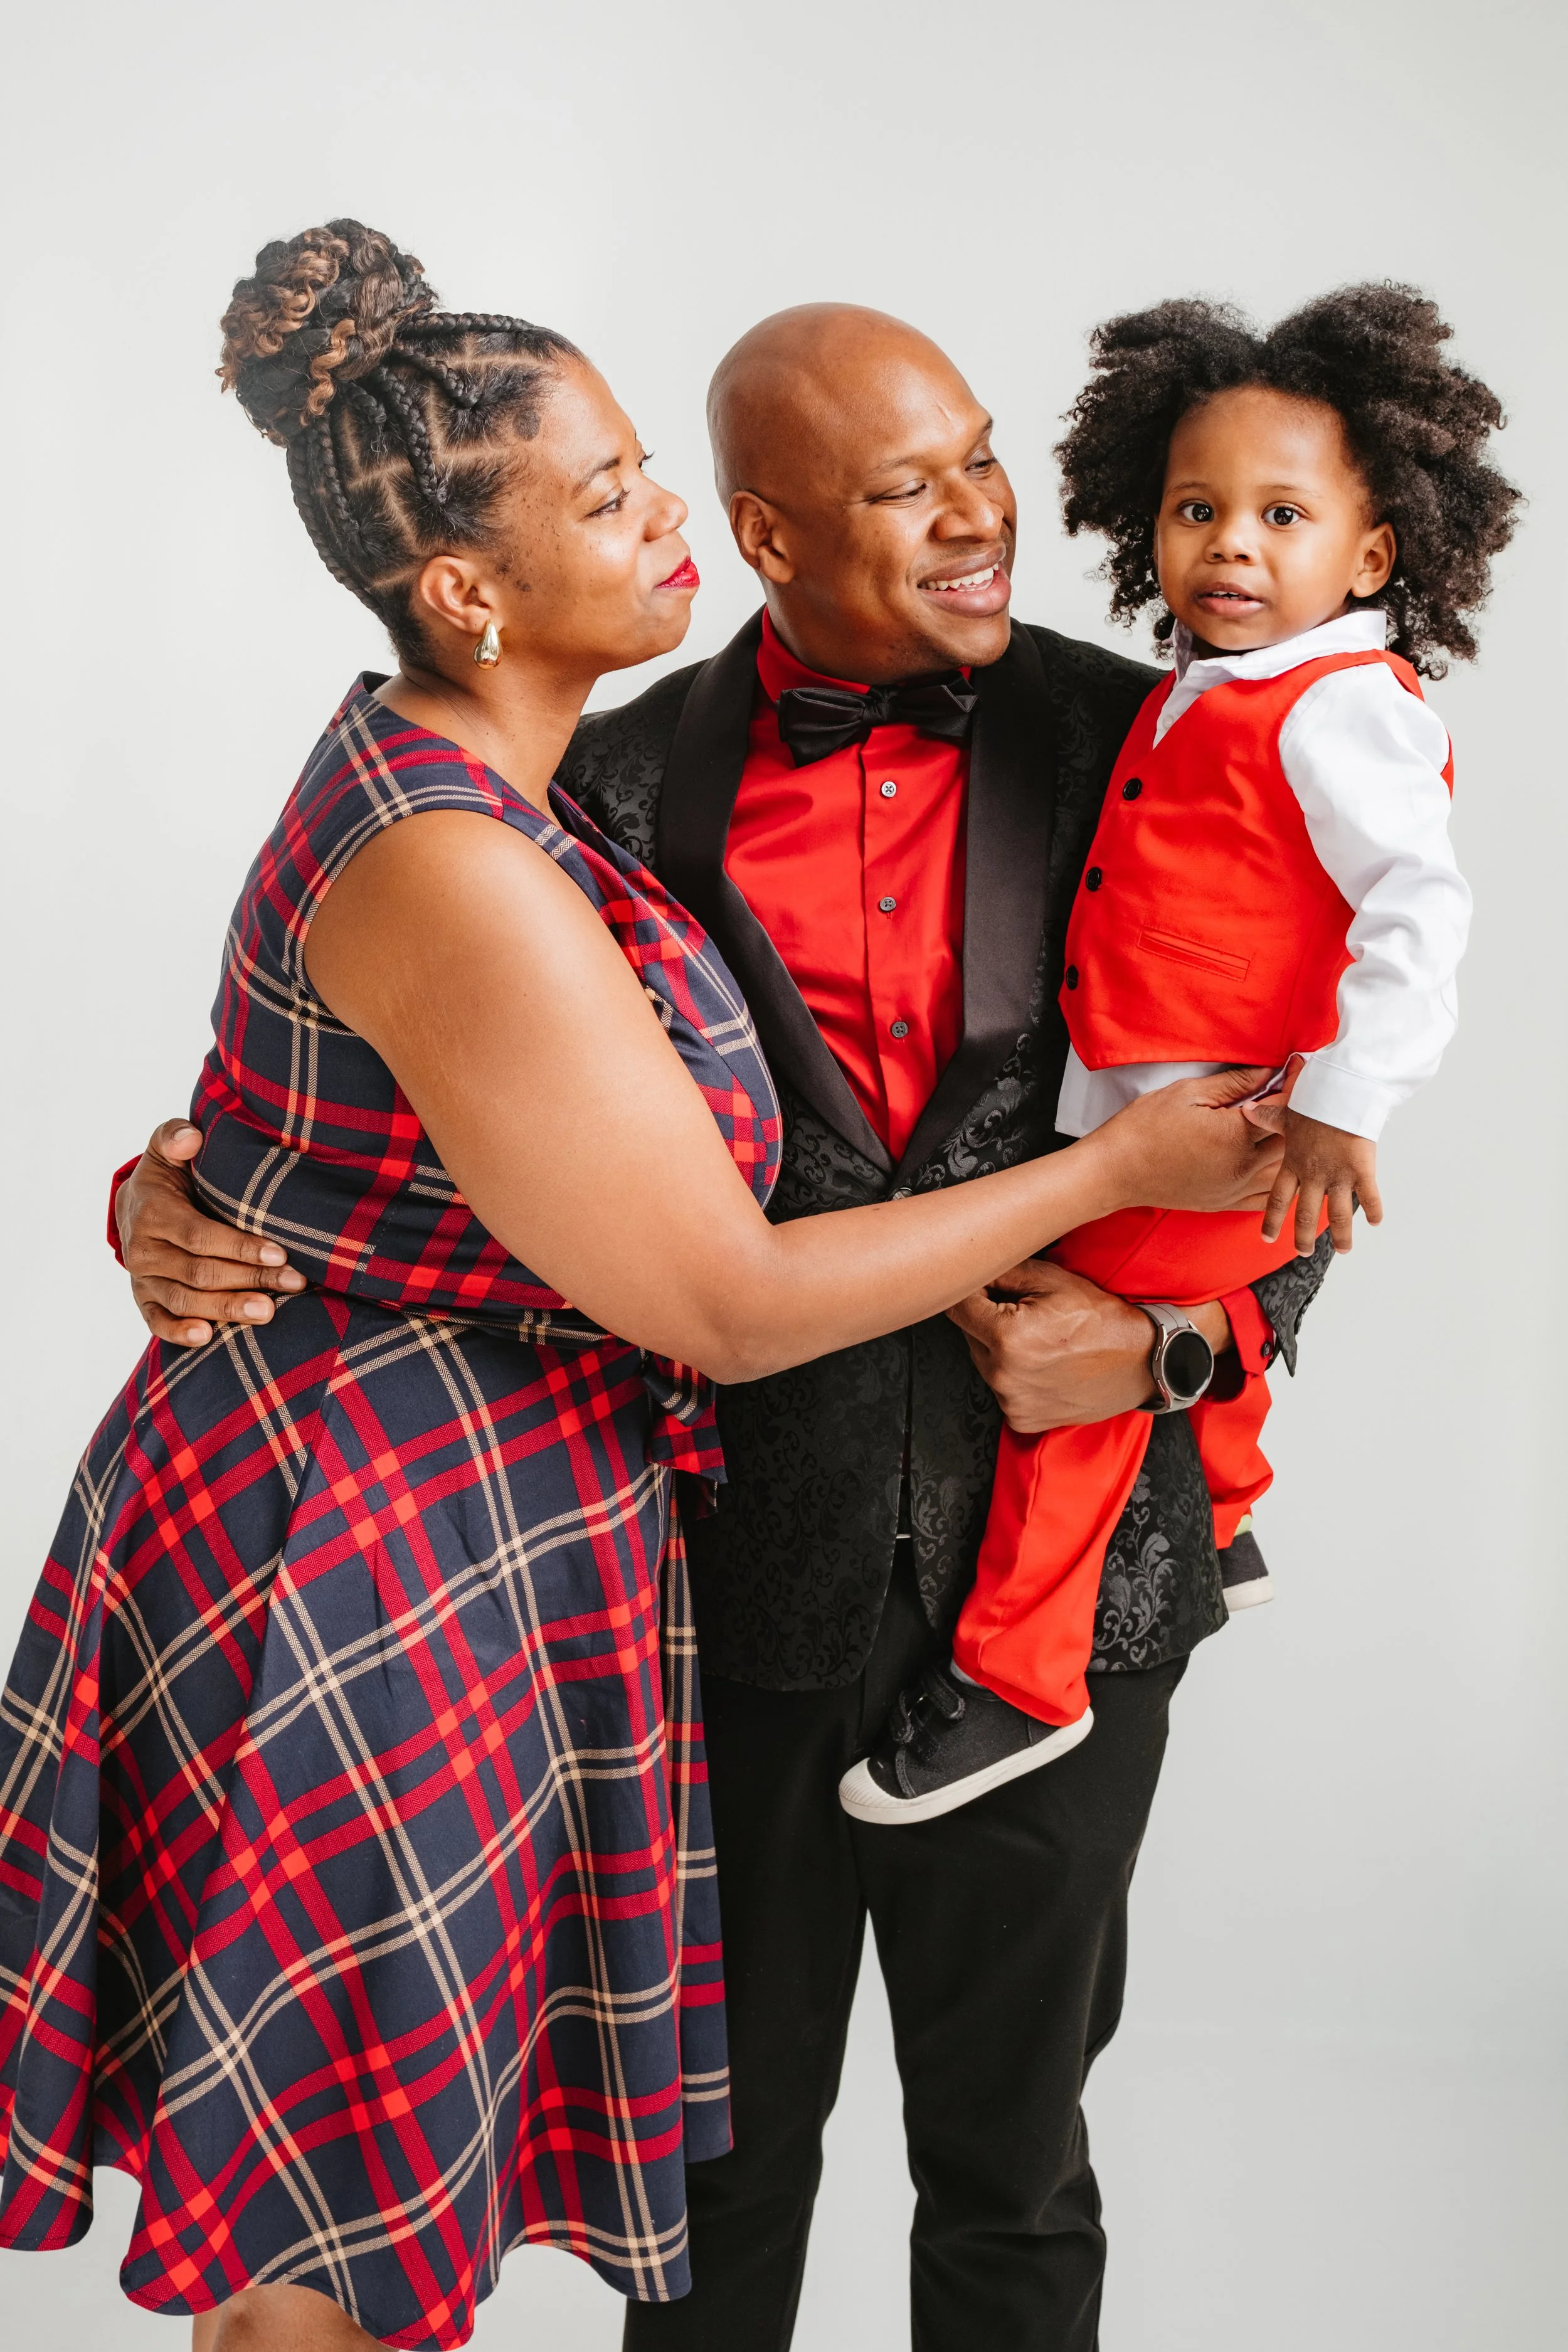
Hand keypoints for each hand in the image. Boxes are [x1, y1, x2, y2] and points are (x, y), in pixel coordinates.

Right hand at [116, 1120, 305, 1345]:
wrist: (134, 1204)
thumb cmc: (168, 1173)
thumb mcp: (166, 1147)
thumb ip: (175, 1136)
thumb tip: (191, 1138)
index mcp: (153, 1213)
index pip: (200, 1236)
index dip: (240, 1246)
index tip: (280, 1253)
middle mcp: (144, 1250)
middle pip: (201, 1272)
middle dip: (250, 1278)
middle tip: (293, 1283)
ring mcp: (143, 1279)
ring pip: (186, 1300)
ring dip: (227, 1309)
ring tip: (268, 1312)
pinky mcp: (144, 1300)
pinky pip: (158, 1322)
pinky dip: (180, 1333)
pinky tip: (208, 1337)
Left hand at [947, 1259, 1232, 1432]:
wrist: (1143, 1362)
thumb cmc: (1104, 1321)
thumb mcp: (1054, 1280)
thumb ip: (1004, 1272)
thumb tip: (974, 1267)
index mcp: (1007, 1337)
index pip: (958, 1308)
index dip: (970, 1292)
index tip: (981, 1287)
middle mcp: (1003, 1375)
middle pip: (971, 1336)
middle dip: (989, 1320)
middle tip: (1026, 1313)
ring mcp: (1012, 1401)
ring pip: (985, 1363)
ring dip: (1000, 1350)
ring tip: (1040, 1340)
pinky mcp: (1021, 1419)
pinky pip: (1003, 1390)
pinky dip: (1015, 1377)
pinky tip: (1043, 1365)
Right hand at [1096, 1065, 1285, 1216]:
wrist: (1115, 1172)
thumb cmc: (1143, 1128)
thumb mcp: (1187, 1094)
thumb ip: (1234, 1084)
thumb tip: (1267, 1072)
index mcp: (1235, 1135)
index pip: (1282, 1106)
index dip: (1296, 1083)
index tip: (1299, 1066)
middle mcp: (1243, 1167)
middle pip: (1292, 1139)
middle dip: (1299, 1112)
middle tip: (1299, 1091)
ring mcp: (1235, 1190)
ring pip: (1286, 1171)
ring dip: (1293, 1147)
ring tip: (1293, 1125)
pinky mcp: (1225, 1204)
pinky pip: (1267, 1197)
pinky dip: (1280, 1181)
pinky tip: (1281, 1166)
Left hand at [1261, 1108, 1381, 1255]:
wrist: (1340, 1093)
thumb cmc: (1313, 1101)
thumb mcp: (1286, 1113)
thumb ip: (1267, 1119)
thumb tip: (1247, 1111)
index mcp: (1294, 1164)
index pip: (1277, 1199)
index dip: (1271, 1220)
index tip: (1267, 1239)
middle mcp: (1314, 1175)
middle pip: (1305, 1214)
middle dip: (1303, 1237)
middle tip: (1302, 1252)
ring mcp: (1339, 1175)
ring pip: (1338, 1215)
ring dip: (1341, 1235)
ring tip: (1344, 1250)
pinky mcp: (1362, 1169)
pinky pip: (1369, 1196)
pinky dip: (1374, 1211)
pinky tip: (1375, 1223)